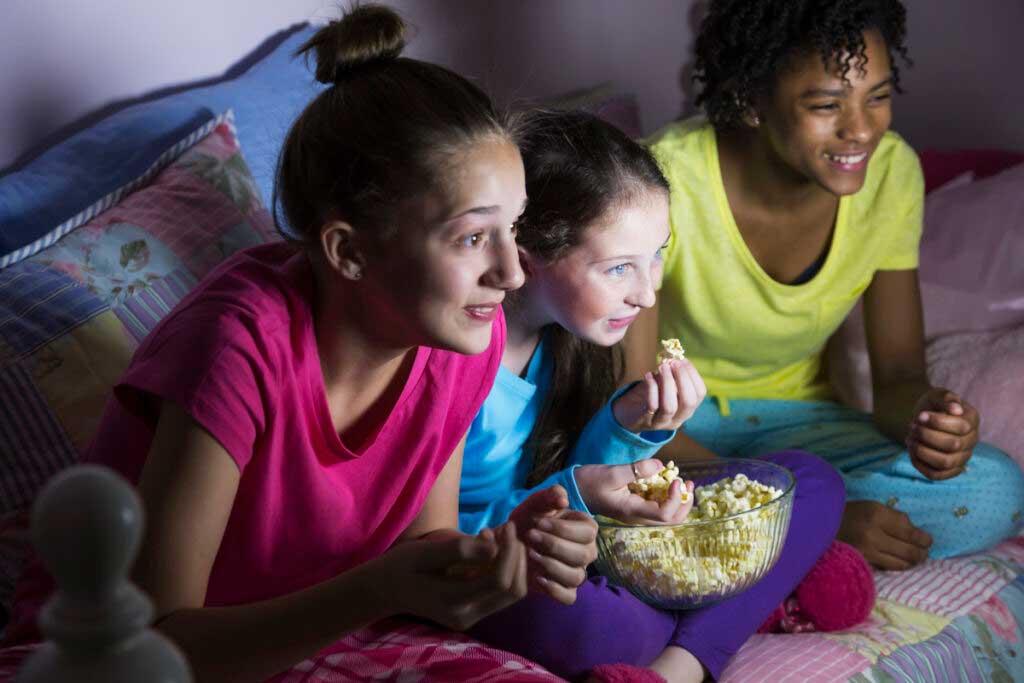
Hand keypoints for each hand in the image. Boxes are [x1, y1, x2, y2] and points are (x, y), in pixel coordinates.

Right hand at [372, 523, 527, 630]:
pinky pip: (500, 592)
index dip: (510, 552)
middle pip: (512, 591)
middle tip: (507, 529)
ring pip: (511, 593)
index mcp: (454, 602)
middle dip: (518, 558)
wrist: (385, 588)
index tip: (506, 525)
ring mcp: (472, 616)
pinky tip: (492, 548)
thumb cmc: (402, 566)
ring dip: (514, 563)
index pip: (499, 581)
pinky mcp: (473, 611)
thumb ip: (460, 550)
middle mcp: (467, 615)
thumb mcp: (426, 552)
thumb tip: (494, 546)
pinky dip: (505, 568)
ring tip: (500, 536)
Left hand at [509, 487, 597, 604]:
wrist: (510, 541)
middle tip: (530, 537)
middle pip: (583, 555)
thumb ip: (550, 495)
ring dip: (552, 566)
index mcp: (585, 529)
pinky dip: (554, 590)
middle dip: (555, 545)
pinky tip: (537, 578)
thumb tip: (563, 500)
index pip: (588, 532)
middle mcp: (586, 552)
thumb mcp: (536, 503)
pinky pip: (569, 597)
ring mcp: (576, 572)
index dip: (563, 529)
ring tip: (530, 555)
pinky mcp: (564, 589)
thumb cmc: (528, 520)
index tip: (538, 522)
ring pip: (576, 577)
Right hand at [575, 460, 694, 525]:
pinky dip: (668, 496)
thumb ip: (637, 470)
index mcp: (632, 511)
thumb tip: (661, 466)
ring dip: (679, 500)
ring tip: (682, 481)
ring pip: (667, 516)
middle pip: (671, 520)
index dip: (675, 498)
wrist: (574, 490)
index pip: (664, 514)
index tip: (675, 479)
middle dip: (684, 503)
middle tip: (687, 483)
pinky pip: (658, 507)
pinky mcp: (635, 507)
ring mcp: (636, 513)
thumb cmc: (589, 482)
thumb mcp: (612, 473)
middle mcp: (637, 517)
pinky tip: (668, 481)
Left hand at [612, 359, 705, 432]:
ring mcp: (662, 422)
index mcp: (688, 409)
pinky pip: (651, 405)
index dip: (693, 374)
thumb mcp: (664, 385)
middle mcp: (679, 419)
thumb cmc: (651, 395)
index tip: (682, 360)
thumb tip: (673, 357)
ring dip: (667, 383)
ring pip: (670, 406)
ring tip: (662, 366)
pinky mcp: (646, 421)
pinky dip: (651, 387)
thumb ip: (672, 374)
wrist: (630, 414)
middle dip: (682, 378)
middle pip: (689, 401)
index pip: (700, 393)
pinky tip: (648, 375)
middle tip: (672, 362)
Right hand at [838, 500, 931, 570]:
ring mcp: (867, 551)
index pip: (910, 532)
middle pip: (909, 550)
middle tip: (924, 551)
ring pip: (901, 563)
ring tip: (915, 558)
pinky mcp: (862, 563)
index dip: (924, 539)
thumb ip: (894, 518)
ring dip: (912, 562)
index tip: (928, 541)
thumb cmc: (850, 514)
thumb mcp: (872, 507)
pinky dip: (897, 565)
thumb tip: (916, 533)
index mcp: (877, 515)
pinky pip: (888, 567)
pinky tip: (900, 561)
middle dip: (922, 552)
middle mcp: (873, 534)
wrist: (821, 525)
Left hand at [906, 388, 979, 480]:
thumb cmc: (933, 404)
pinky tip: (911, 451)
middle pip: (952, 445)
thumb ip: (946, 398)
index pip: (961, 427)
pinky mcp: (949, 469)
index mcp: (972, 420)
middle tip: (912, 426)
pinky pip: (936, 475)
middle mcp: (972, 440)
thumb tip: (956, 409)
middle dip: (926, 435)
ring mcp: (962, 457)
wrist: (925, 417)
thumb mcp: (937, 395)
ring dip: (921, 451)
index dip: (937, 422)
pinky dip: (920, 465)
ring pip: (944, 462)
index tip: (920, 416)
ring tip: (909, 439)